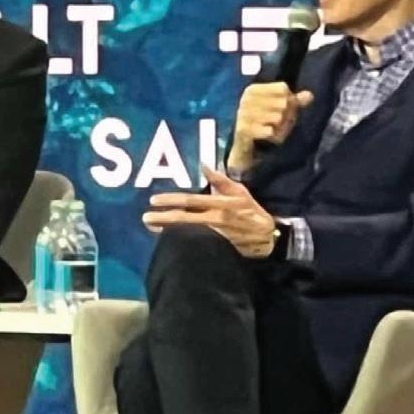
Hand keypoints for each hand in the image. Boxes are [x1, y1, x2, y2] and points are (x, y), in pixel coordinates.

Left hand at [143, 165, 276, 256]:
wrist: (268, 239)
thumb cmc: (252, 212)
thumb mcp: (241, 192)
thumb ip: (221, 180)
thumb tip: (204, 165)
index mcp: (220, 204)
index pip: (191, 201)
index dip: (171, 200)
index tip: (154, 200)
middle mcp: (215, 220)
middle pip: (183, 219)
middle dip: (162, 218)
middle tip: (145, 218)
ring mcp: (214, 237)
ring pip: (186, 233)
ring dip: (166, 231)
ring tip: (151, 228)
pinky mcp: (216, 249)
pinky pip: (194, 244)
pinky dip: (180, 241)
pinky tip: (168, 241)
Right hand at [226, 83, 313, 172]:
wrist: (244, 143)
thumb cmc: (264, 122)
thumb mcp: (278, 109)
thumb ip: (294, 101)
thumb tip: (310, 95)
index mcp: (253, 90)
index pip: (283, 89)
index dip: (290, 99)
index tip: (285, 109)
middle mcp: (246, 99)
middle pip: (283, 103)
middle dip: (288, 115)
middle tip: (282, 123)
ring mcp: (244, 114)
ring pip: (278, 117)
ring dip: (283, 127)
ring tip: (276, 130)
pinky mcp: (244, 129)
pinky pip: (270, 131)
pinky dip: (275, 136)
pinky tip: (270, 137)